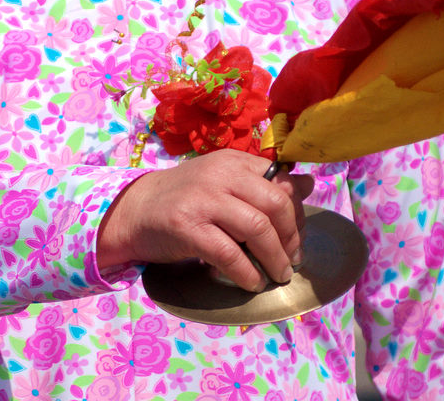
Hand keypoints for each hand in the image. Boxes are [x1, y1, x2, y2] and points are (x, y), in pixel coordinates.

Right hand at [96, 150, 314, 291]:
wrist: (136, 209)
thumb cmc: (186, 197)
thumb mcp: (224, 180)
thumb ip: (261, 182)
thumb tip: (307, 183)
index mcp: (234, 161)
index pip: (281, 181)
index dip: (297, 211)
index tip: (298, 235)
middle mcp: (222, 174)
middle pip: (276, 203)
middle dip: (292, 236)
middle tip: (292, 259)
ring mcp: (204, 200)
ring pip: (257, 228)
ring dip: (275, 258)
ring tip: (278, 274)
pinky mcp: (188, 227)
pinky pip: (229, 254)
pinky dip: (247, 272)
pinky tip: (253, 282)